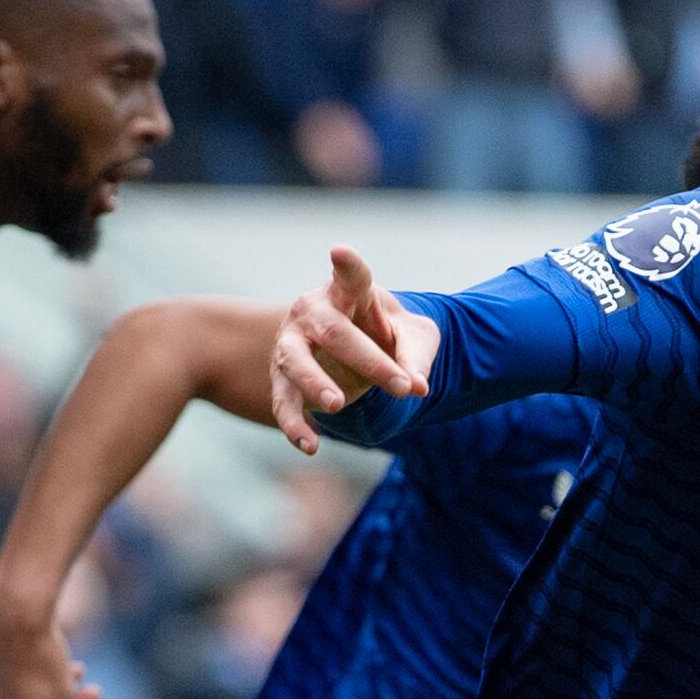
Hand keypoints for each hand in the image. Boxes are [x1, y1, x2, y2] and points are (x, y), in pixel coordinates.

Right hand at [260, 247, 429, 453]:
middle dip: (369, 361)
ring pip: (296, 362)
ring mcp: (292, 343)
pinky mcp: (282, 377)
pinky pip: (284, 402)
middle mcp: (313, 312)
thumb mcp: (414, 338)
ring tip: (336, 404)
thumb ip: (417, 357)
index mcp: (348, 293)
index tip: (340, 252)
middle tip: (401, 387)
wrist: (356, 351)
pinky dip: (295, 425)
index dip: (347, 266)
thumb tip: (417, 387)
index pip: (351, 276)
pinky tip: (311, 446)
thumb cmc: (386, 334)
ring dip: (315, 383)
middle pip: (335, 332)